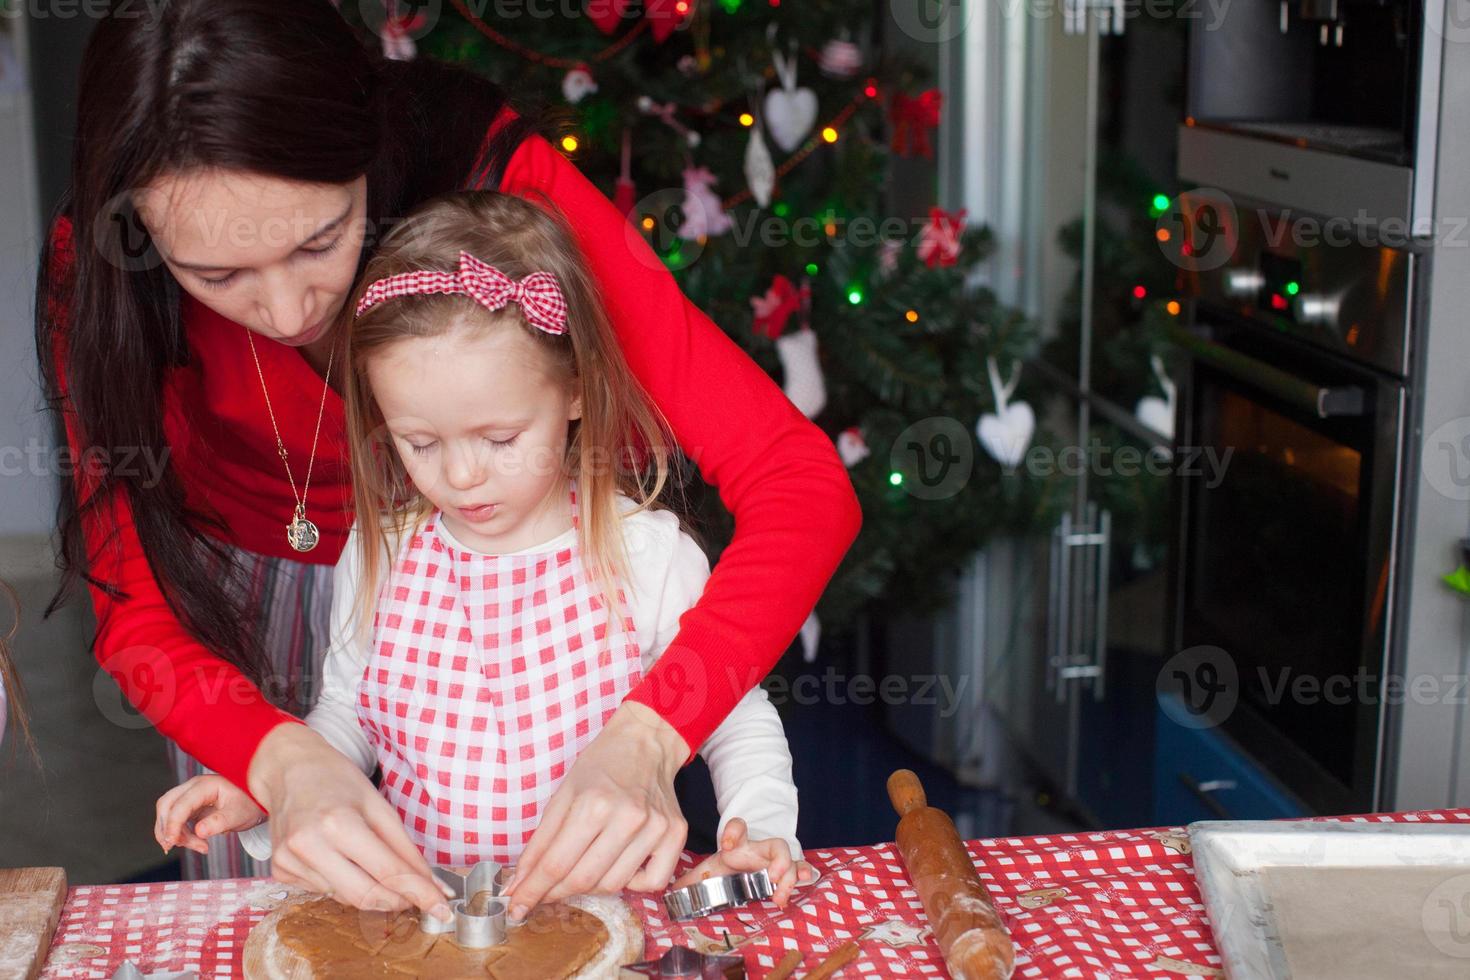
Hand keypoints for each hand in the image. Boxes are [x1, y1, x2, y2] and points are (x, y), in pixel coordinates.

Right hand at [155, 774, 264, 854]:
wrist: (256, 802)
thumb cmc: (249, 804)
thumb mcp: (239, 815)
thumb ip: (220, 822)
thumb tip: (199, 831)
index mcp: (205, 785)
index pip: (181, 804)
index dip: (173, 824)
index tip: (172, 842)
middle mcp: (194, 787)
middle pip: (166, 805)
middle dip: (166, 828)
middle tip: (174, 846)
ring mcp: (190, 795)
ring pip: (168, 813)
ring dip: (175, 833)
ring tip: (200, 847)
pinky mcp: (191, 806)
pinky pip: (176, 819)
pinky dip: (179, 833)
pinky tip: (196, 844)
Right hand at [247, 722, 454, 920]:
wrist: (290, 769)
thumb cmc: (337, 781)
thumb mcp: (379, 806)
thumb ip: (406, 850)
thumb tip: (433, 885)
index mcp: (339, 823)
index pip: (388, 873)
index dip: (420, 894)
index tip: (441, 908)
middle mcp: (310, 845)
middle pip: (366, 896)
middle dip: (397, 900)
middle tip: (415, 894)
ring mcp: (290, 861)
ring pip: (346, 898)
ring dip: (368, 888)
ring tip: (366, 857)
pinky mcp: (280, 872)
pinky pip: (324, 892)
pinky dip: (342, 883)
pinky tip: (337, 856)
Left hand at [503, 701, 689, 920]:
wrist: (646, 742)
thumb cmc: (600, 765)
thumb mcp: (562, 795)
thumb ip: (540, 842)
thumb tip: (518, 884)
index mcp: (594, 804)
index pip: (556, 864)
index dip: (532, 891)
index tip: (516, 907)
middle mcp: (628, 818)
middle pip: (584, 880)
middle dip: (556, 893)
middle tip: (543, 893)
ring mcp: (656, 828)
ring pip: (614, 885)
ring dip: (590, 888)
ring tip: (582, 869)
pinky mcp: (676, 834)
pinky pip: (651, 883)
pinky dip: (632, 884)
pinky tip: (622, 865)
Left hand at [671, 818, 815, 908]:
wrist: (749, 859)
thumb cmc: (729, 865)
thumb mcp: (710, 870)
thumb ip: (691, 880)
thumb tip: (667, 893)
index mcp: (739, 846)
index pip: (738, 828)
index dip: (733, 832)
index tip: (727, 844)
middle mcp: (761, 850)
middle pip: (774, 844)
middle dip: (777, 859)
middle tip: (773, 875)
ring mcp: (777, 860)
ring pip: (790, 859)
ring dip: (790, 874)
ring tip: (782, 892)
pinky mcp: (788, 871)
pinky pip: (801, 868)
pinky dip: (805, 873)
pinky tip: (807, 879)